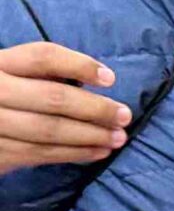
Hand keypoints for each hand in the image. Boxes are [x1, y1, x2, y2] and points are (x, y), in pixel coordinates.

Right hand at [0, 43, 128, 173]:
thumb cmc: (2, 97)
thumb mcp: (12, 76)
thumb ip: (41, 74)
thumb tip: (92, 82)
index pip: (42, 57)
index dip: (79, 65)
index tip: (110, 79)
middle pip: (53, 97)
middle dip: (95, 109)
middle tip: (124, 116)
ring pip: (49, 129)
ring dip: (90, 135)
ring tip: (118, 138)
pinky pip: (39, 154)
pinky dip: (74, 154)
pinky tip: (98, 152)